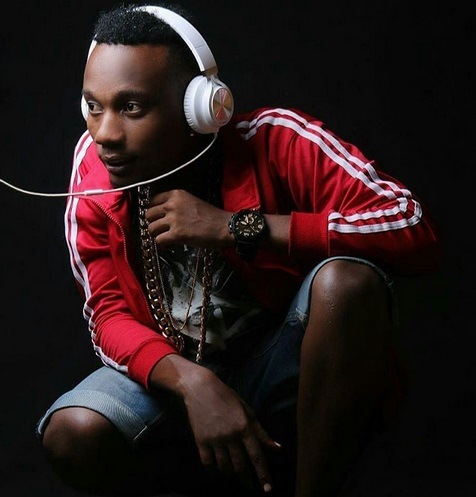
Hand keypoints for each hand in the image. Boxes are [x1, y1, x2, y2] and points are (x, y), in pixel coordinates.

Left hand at [146, 189, 231, 249]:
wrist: (225, 227)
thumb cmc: (212, 216)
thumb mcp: (192, 202)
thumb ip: (177, 205)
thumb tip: (163, 216)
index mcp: (177, 194)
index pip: (153, 200)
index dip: (154, 212)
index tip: (158, 219)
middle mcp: (172, 204)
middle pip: (148, 215)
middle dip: (153, 224)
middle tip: (161, 230)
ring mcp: (174, 219)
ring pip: (151, 229)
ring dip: (157, 236)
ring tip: (166, 240)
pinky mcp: (177, 234)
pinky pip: (159, 240)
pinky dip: (162, 246)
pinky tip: (170, 246)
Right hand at [183, 367, 278, 491]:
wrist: (200, 388)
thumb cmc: (227, 397)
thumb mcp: (247, 410)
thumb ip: (261, 432)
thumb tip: (277, 448)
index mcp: (244, 426)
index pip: (257, 456)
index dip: (263, 475)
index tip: (268, 490)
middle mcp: (231, 435)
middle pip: (241, 466)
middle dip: (247, 481)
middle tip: (250, 489)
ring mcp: (215, 439)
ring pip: (224, 467)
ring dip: (230, 476)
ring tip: (234, 477)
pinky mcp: (201, 441)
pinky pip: (208, 463)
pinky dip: (213, 471)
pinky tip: (217, 472)